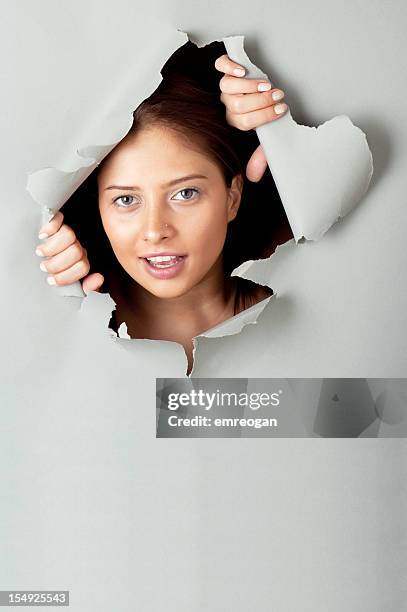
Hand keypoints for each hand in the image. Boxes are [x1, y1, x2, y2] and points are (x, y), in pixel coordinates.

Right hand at [35, 211, 103, 293]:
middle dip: (56, 264)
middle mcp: (77, 246)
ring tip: (41, 253)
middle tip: (44, 267)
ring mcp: (69, 233)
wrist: (45, 253)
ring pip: (68, 236)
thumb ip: (88, 285)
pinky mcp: (59, 221)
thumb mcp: (75, 281)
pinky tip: (42, 236)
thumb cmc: (61, 269)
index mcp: (82, 260)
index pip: (82, 267)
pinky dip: (50, 227)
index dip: (66, 276)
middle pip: (75, 252)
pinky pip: (58, 220)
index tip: (52, 280)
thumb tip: (98, 279)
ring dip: (51, 247)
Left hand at [215, 54, 287, 181]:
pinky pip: (220, 66)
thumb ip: (261, 155)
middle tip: (278, 96)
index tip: (282, 110)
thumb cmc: (260, 114)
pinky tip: (242, 69)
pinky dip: (229, 66)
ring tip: (267, 84)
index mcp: (236, 121)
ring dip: (249, 86)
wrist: (252, 90)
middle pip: (238, 105)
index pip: (245, 122)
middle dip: (260, 102)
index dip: (264, 116)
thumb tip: (253, 177)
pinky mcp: (224, 68)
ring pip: (228, 86)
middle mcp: (228, 104)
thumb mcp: (263, 136)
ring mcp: (225, 86)